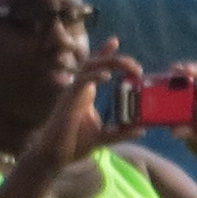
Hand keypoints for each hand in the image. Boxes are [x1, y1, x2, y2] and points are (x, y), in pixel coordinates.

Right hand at [24, 38, 137, 171]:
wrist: (54, 156)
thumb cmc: (73, 144)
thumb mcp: (104, 137)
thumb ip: (121, 132)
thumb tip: (142, 130)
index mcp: (85, 93)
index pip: (96, 68)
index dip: (104, 53)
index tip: (115, 41)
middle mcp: (78, 89)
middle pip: (95, 63)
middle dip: (115, 59)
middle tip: (136, 66)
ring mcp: (72, 93)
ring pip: (88, 68)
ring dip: (108, 63)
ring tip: (127, 67)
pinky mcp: (67, 101)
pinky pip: (80, 82)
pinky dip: (93, 76)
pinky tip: (106, 76)